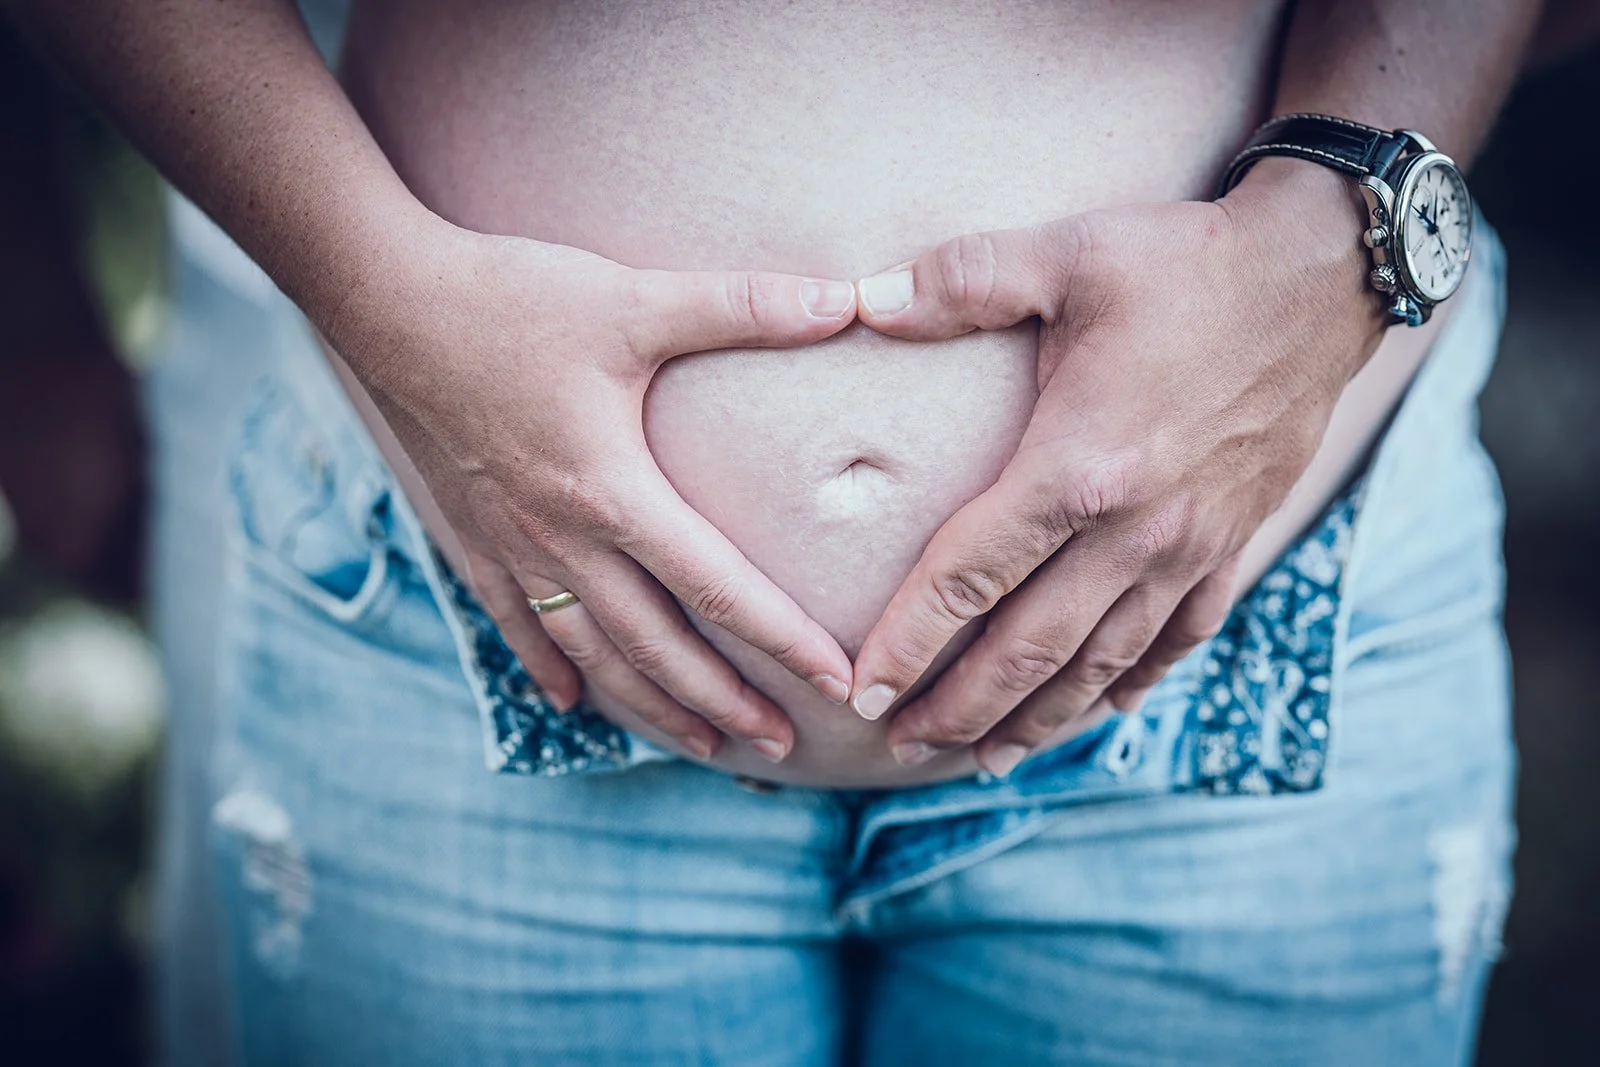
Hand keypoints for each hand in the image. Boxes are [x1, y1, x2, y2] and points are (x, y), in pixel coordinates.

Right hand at [334, 217, 859, 763]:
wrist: (383, 298)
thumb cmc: (510, 298)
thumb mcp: (632, 299)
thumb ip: (742, 306)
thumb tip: (843, 300)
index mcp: (611, 492)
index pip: (716, 586)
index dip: (783, 641)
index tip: (835, 685)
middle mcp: (562, 538)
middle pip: (656, 646)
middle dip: (724, 702)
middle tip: (781, 745)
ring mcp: (511, 545)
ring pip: (591, 652)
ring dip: (650, 705)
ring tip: (703, 744)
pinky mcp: (472, 533)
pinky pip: (515, 623)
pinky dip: (550, 668)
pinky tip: (573, 703)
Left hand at [846, 163, 1383, 775]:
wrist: (1323, 278)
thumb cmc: (1184, 264)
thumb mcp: (1066, 255)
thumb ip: (958, 281)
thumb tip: (859, 297)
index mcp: (1077, 467)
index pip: (970, 576)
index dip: (908, 641)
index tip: (862, 690)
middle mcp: (1133, 529)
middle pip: (1029, 648)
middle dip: (958, 707)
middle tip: (903, 744)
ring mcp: (1188, 548)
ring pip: (1100, 665)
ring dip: (1036, 719)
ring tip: (981, 757)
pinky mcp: (1231, 545)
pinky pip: (1177, 639)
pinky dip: (1133, 684)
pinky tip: (1100, 713)